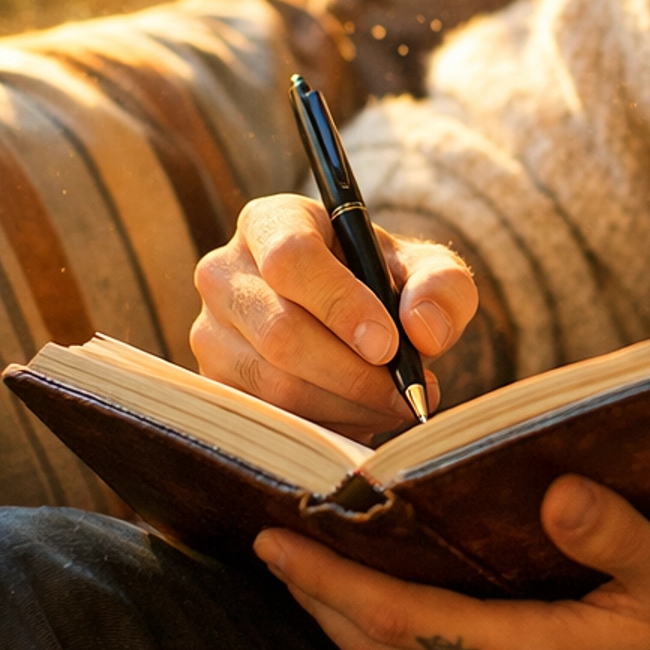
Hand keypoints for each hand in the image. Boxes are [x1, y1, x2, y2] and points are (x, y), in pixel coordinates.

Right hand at [192, 193, 476, 436]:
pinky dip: (324, 426)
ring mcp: (209, 332)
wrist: (350, 320)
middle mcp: (224, 273)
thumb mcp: (424, 270)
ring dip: (345, 405)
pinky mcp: (214, 384)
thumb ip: (441, 285)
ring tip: (393, 404)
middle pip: (280, 331)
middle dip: (353, 373)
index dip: (339, 304)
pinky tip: (359, 415)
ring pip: (273, 384)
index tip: (387, 344)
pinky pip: (268, 417)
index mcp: (270, 223)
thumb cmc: (383, 284)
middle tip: (407, 391)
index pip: (290, 258)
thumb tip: (423, 329)